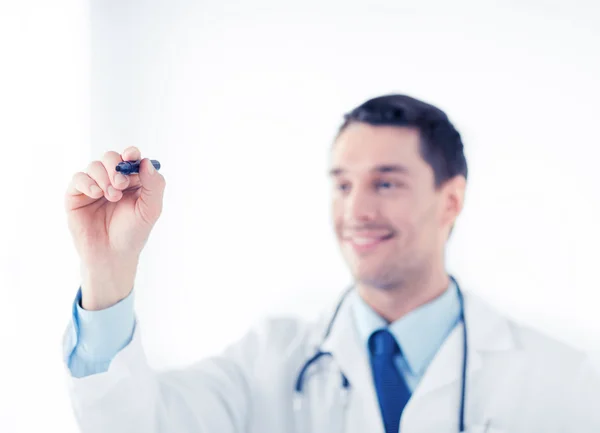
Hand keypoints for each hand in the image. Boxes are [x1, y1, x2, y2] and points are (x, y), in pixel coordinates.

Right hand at [65, 147, 165, 309]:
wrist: (112, 255)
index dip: (130, 153)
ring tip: (112, 196)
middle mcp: (112, 180)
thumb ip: (154, 185)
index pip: (130, 158)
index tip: (131, 156)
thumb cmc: (133, 233)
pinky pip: (78, 178)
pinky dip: (87, 182)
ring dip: (104, 177)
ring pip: (95, 165)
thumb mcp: (151, 209)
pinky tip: (96, 194)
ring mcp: (94, 186)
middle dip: (116, 167)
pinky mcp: (76, 195)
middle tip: (121, 185)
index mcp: (133, 181)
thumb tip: (145, 162)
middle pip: (111, 157)